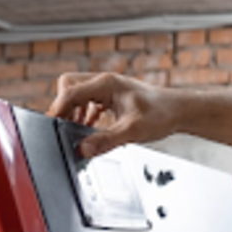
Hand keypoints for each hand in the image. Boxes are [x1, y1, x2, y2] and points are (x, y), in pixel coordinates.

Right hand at [47, 72, 177, 157]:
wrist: (179, 111)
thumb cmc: (162, 114)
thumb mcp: (132, 131)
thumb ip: (106, 140)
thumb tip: (82, 149)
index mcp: (106, 84)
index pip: (69, 92)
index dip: (57, 110)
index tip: (52, 126)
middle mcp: (104, 82)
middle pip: (68, 87)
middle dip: (63, 107)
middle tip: (65, 128)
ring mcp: (108, 89)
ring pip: (77, 93)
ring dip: (73, 111)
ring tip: (77, 130)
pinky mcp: (112, 97)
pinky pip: (88, 101)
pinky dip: (84, 114)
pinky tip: (90, 128)